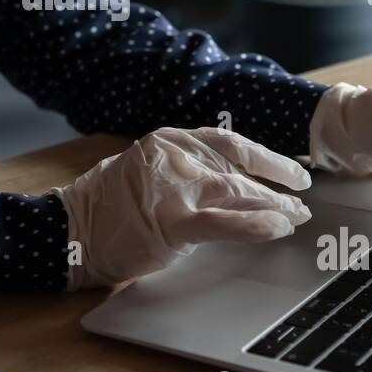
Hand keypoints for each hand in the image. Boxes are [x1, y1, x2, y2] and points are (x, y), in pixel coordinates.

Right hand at [50, 127, 312, 289]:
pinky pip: (223, 223)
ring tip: (296, 218)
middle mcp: (174, 156)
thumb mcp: (148, 171)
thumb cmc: (107, 206)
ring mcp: (172, 188)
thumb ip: (187, 170)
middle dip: (276, 188)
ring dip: (274, 208)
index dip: (267, 157)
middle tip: (302, 203)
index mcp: (170, 139)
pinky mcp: (170, 222)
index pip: (230, 143)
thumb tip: (237, 184)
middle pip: (239, 170)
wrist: (69, 232)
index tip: (293, 172)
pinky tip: (276, 229)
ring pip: (237, 194)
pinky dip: (254, 226)